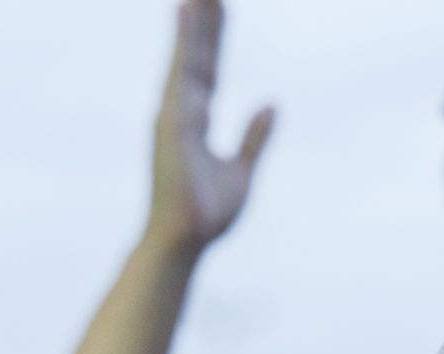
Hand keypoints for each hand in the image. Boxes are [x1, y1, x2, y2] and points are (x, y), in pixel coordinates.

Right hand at [145, 0, 273, 256]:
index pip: (208, 69)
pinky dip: (185, 43)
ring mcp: (174, 114)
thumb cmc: (207, 213)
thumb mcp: (242, 171)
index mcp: (195, 121)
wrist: (186, 240)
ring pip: (187, 57)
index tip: (221, 7)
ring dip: (193, 22)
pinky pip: (182, 73)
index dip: (215, 38)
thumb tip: (272, 105)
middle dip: (204, 21)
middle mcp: (181, 111)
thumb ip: (254, 138)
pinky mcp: (172, 121)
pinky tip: (188, 14)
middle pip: (198, 55)